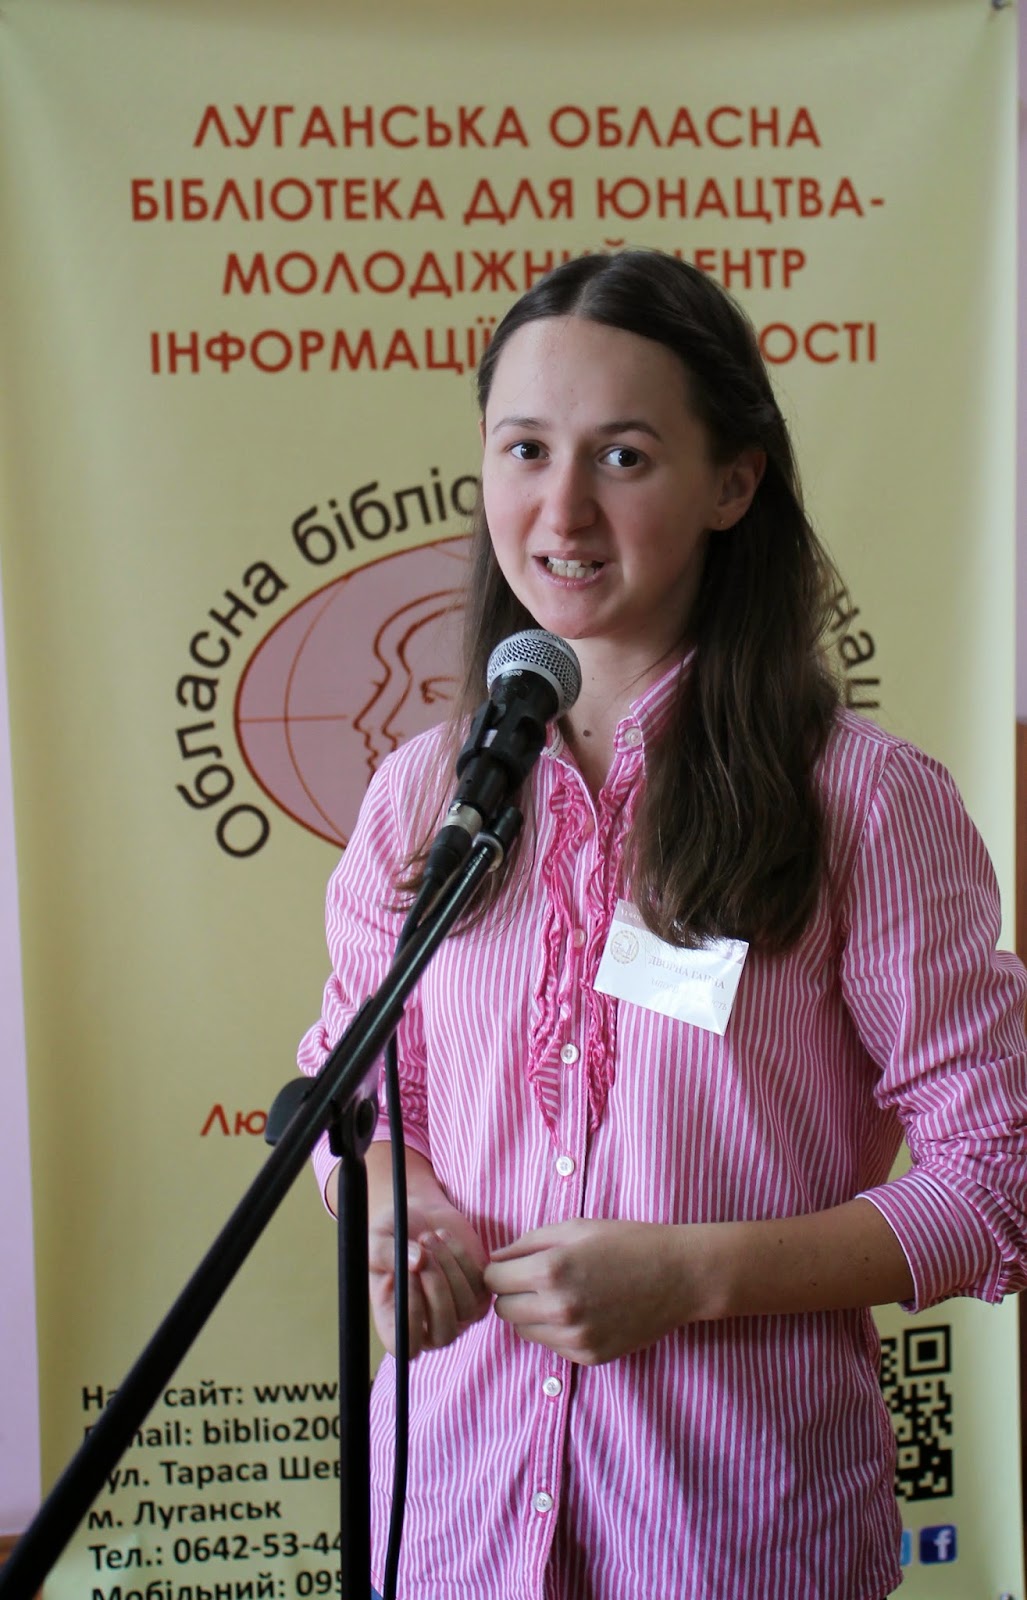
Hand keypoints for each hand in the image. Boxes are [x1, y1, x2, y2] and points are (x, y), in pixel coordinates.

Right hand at [366, 1152, 489, 1358]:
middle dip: (436, 1289)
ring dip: (448, 1268)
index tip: (406, 1276)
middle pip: (444, 1333)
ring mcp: (456, 1313)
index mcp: (397, 1326)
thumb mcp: (376, 1241)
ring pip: (465, 1309)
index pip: (408, 1347)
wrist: (416, 1216)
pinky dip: (461, 1257)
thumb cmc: (390, 1235)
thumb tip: (418, 1263)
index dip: (411, 1317)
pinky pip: (479, 1285)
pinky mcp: (477, 1291)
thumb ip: (387, 1254)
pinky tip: (443, 1236)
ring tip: (428, 1237)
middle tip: (423, 1252)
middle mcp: (428, 1328)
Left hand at [484, 1218, 698, 1364]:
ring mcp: (575, 1338)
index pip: (492, 1280)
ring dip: (532, 1313)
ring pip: (524, 1332)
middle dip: (512, 1293)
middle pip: (503, 1310)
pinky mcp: (589, 1357)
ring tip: (562, 1294)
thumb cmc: (626, 1242)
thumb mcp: (574, 1228)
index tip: (514, 1265)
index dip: (500, 1269)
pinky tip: (582, 1310)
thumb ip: (526, 1243)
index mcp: (550, 1271)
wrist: (678, 1276)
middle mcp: (558, 1310)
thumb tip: (495, 1260)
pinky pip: (552, 1346)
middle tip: (537, 1279)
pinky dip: (557, 1330)